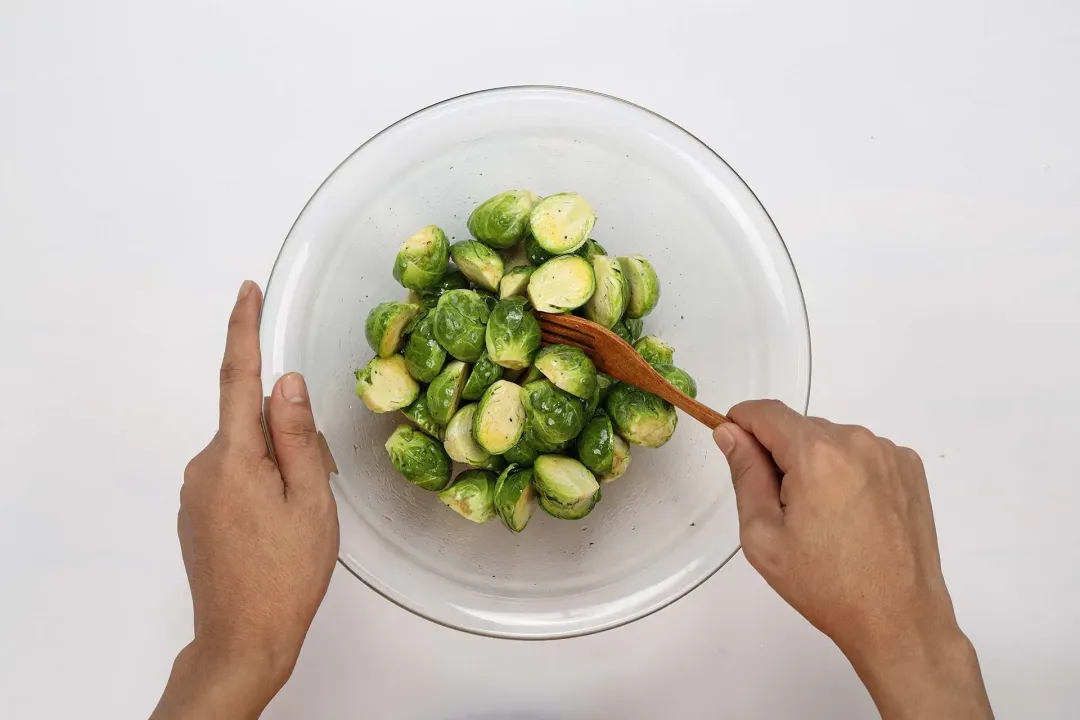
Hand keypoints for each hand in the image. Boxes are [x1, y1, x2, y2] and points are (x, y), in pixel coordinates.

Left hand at [152, 281, 338, 719]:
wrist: (242, 638)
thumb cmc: (286, 575)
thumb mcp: (310, 501)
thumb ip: (297, 436)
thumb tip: (286, 381)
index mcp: (234, 457)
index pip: (238, 379)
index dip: (243, 331)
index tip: (246, 291)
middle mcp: (204, 467)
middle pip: (250, 425)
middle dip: (287, 438)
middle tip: (318, 487)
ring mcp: (194, 492)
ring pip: (245, 455)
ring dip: (276, 469)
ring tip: (299, 520)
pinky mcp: (195, 513)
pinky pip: (232, 479)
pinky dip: (260, 487)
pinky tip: (276, 529)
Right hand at [714, 401, 991, 719]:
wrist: (898, 619)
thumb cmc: (825, 585)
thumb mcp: (763, 536)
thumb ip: (745, 475)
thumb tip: (730, 433)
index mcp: (817, 455)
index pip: (766, 413)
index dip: (741, 423)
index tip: (734, 448)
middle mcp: (857, 441)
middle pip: (799, 427)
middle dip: (781, 454)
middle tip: (781, 508)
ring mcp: (889, 453)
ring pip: (831, 440)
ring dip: (816, 463)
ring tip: (823, 517)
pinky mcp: (910, 468)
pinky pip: (863, 454)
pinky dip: (848, 471)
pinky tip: (852, 514)